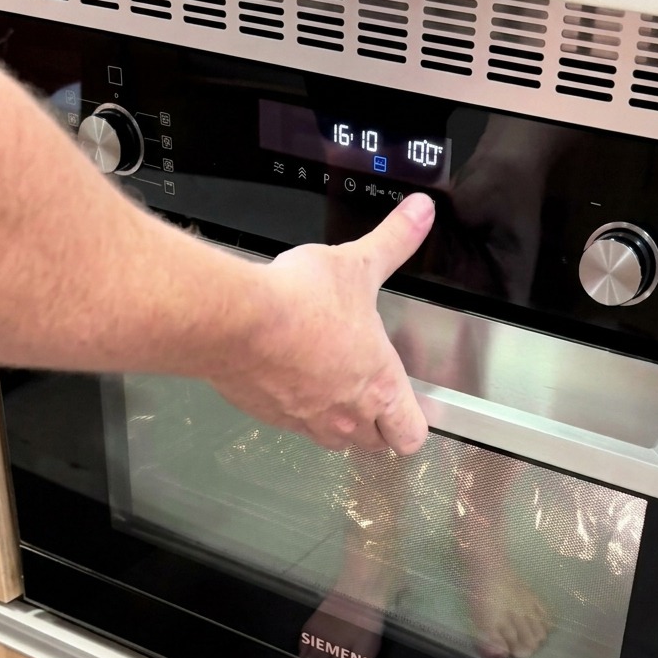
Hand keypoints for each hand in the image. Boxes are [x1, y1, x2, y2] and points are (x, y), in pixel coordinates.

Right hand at [213, 193, 434, 453]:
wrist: (236, 322)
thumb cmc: (299, 303)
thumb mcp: (357, 264)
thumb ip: (393, 241)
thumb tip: (420, 213)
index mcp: (380, 385)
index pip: (412, 435)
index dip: (413, 424)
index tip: (409, 408)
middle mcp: (347, 414)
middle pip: (375, 444)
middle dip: (378, 426)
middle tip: (372, 398)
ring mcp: (309, 422)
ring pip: (335, 441)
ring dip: (339, 423)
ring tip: (332, 387)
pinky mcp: (273, 417)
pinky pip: (294, 426)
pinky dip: (297, 410)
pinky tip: (290, 377)